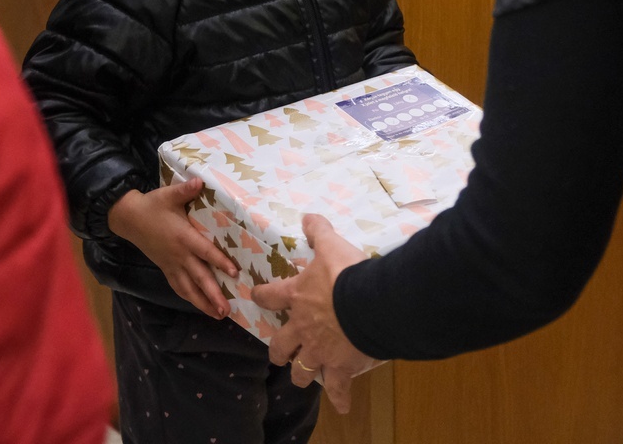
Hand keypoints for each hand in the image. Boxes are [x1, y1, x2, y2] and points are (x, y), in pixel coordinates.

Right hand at [108, 179, 238, 317]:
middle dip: (213, 295)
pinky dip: (189, 297)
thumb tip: (201, 180)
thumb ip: (186, 190)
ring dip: (203, 302)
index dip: (220, 262)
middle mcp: (179, 255)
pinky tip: (199, 305)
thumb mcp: (169, 194)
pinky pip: (178, 286)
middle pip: (199, 278)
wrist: (129, 218)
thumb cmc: (153, 205)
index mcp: (184, 237)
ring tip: (218, 315)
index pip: (205, 252)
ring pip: (188, 288)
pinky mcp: (165, 268)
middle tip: (226, 310)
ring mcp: (171, 264)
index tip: (234, 273)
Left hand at [252, 214, 379, 413]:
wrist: (367, 303)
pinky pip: (337, 387)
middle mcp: (302, 328)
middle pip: (281, 345)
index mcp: (296, 297)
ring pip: (302, 370)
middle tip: (279, 352)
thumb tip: (308, 215)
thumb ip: (318, 231)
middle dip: (278, 350)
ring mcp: (319, 350)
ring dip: (301, 374)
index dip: (261, 296)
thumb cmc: (346, 272)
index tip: (255, 296)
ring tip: (301, 378)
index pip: (270, 296)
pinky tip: (342, 406)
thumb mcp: (331, 245)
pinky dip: (340, 397)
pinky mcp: (339, 366)